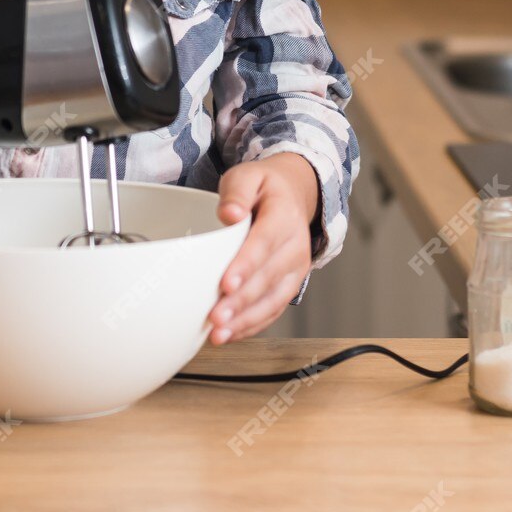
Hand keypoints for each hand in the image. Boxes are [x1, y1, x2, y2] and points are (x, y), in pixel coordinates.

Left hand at [207, 153, 320, 344]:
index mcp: (284, 216)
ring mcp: (295, 269)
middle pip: (268, 278)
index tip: (226, 284)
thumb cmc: (263, 188)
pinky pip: (273, 309)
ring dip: (246, 320)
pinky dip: (253, 325)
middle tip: (216, 318)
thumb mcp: (247, 176)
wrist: (293, 195)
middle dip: (241, 302)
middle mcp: (295, 246)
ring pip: (273, 300)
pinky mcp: (289, 284)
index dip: (246, 266)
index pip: (265, 243)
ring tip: (219, 335)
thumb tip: (228, 214)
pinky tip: (231, 335)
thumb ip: (236, 192)